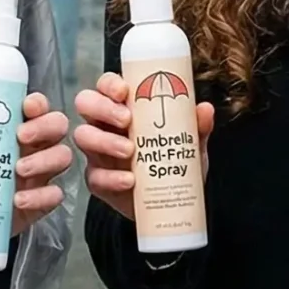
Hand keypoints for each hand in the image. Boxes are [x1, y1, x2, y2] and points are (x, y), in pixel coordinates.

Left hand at [0, 94, 74, 234]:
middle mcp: (32, 148)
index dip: (37, 103)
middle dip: (45, 126)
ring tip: (18, 170)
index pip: (35, 107)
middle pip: (57, 126)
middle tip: (21, 137)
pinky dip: (41, 196)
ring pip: (63, 156)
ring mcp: (40, 175)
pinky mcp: (41, 202)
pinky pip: (55, 195)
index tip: (25, 106)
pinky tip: (19, 200)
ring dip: (44, 160)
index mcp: (13, 129)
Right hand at [72, 73, 215, 223]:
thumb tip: (205, 109)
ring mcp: (98, 152)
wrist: (171, 204)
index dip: (110, 83)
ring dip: (104, 141)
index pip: (107, 85)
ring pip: (83, 136)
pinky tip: (129, 180)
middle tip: (127, 120)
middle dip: (102, 107)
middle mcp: (105, 125)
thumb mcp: (189, 143)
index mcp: (123, 107)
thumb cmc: (173, 162)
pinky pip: (94, 176)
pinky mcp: (98, 180)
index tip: (124, 91)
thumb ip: (196, 127)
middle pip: (86, 103)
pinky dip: (111, 178)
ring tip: (129, 151)